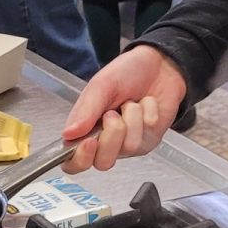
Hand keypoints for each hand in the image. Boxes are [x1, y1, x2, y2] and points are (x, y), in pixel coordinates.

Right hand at [64, 45, 188, 170]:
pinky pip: (147, 135)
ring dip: (132, 117)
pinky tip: (146, 105)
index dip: (80, 159)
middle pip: (103, 162)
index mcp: (84, 130)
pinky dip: (148, 113)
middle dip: (111, 135)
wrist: (159, 64)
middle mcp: (105, 142)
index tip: (89, 141)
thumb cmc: (126, 73)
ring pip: (129, 146)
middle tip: (112, 113)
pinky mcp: (149, 140)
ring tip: (131, 103)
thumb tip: (68, 134)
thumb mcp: (101, 85)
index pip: (74, 163)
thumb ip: (85, 110)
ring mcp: (129, 144)